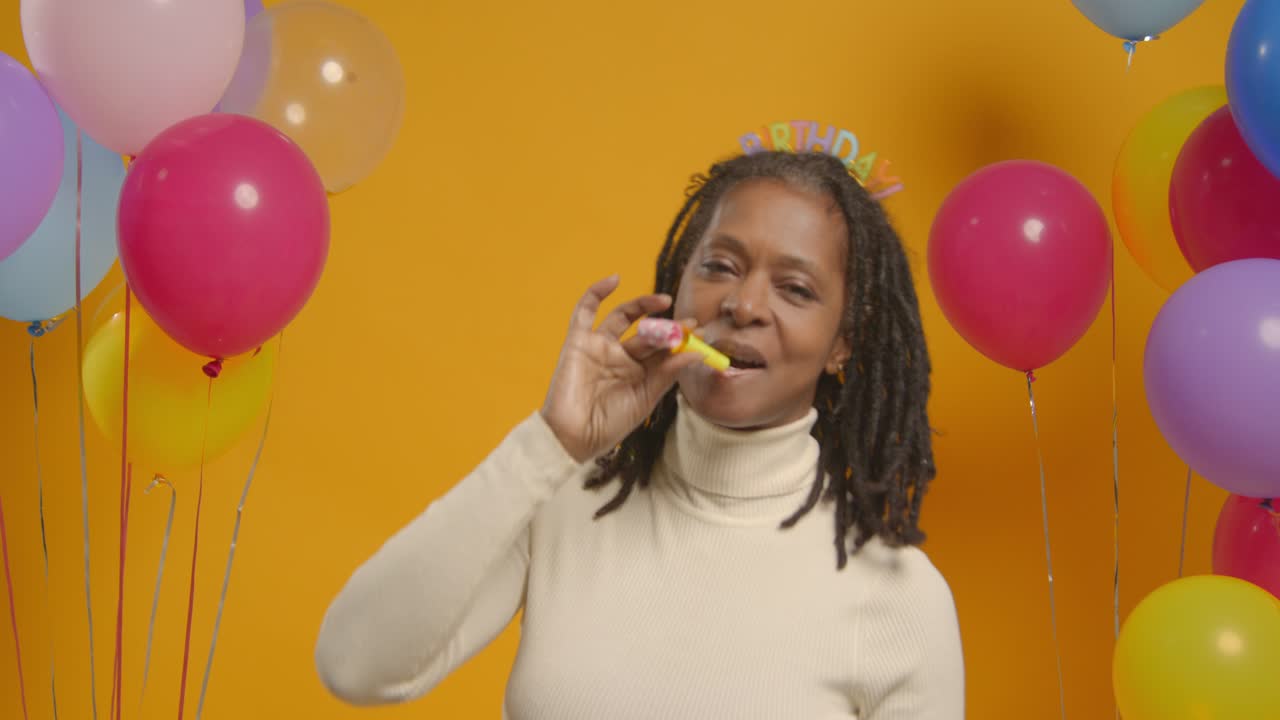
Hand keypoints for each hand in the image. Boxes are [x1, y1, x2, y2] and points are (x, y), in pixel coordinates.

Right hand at [540, 275, 700, 462]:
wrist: (573, 437)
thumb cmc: (610, 425)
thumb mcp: (646, 398)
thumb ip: (668, 373)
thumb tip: (696, 352)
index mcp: (639, 373)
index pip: (663, 349)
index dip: (681, 339)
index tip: (700, 332)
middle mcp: (620, 357)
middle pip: (648, 333)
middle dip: (668, 327)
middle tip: (688, 323)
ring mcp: (599, 347)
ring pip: (623, 318)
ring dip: (643, 306)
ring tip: (664, 301)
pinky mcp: (578, 341)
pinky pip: (585, 311)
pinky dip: (596, 293)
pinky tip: (614, 280)